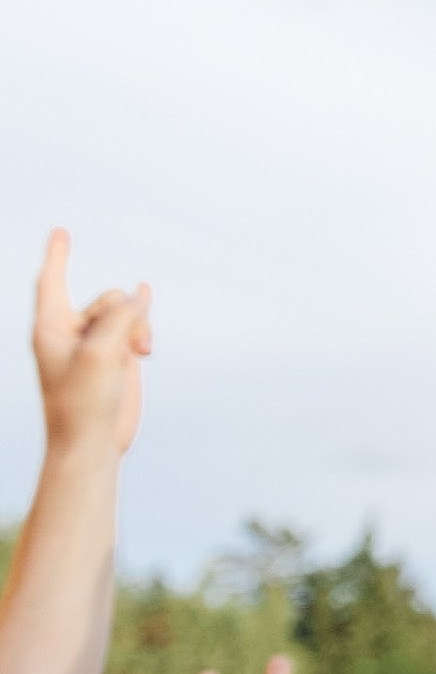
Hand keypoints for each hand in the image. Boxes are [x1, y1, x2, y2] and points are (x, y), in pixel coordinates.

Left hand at [32, 229, 151, 454]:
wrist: (91, 443)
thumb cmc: (82, 403)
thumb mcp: (101, 353)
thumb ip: (121, 317)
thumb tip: (140, 292)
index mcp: (51, 328)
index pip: (51, 281)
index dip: (58, 255)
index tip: (60, 230)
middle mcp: (71, 332)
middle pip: (107, 298)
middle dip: (126, 314)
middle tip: (131, 347)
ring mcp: (95, 345)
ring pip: (126, 313)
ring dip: (139, 327)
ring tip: (141, 353)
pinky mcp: (116, 358)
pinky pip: (135, 328)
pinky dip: (143, 333)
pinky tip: (146, 348)